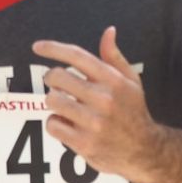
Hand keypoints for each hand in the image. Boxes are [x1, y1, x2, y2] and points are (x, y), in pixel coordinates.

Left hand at [33, 27, 156, 181]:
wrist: (144, 151)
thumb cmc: (133, 112)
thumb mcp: (131, 82)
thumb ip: (115, 57)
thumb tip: (109, 31)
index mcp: (114, 80)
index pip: (77, 56)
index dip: (53, 48)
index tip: (37, 47)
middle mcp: (103, 99)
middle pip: (57, 77)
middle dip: (52, 79)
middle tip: (59, 86)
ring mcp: (93, 122)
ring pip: (52, 100)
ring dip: (54, 102)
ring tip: (67, 107)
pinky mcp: (83, 142)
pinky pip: (52, 124)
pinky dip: (56, 124)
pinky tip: (69, 125)